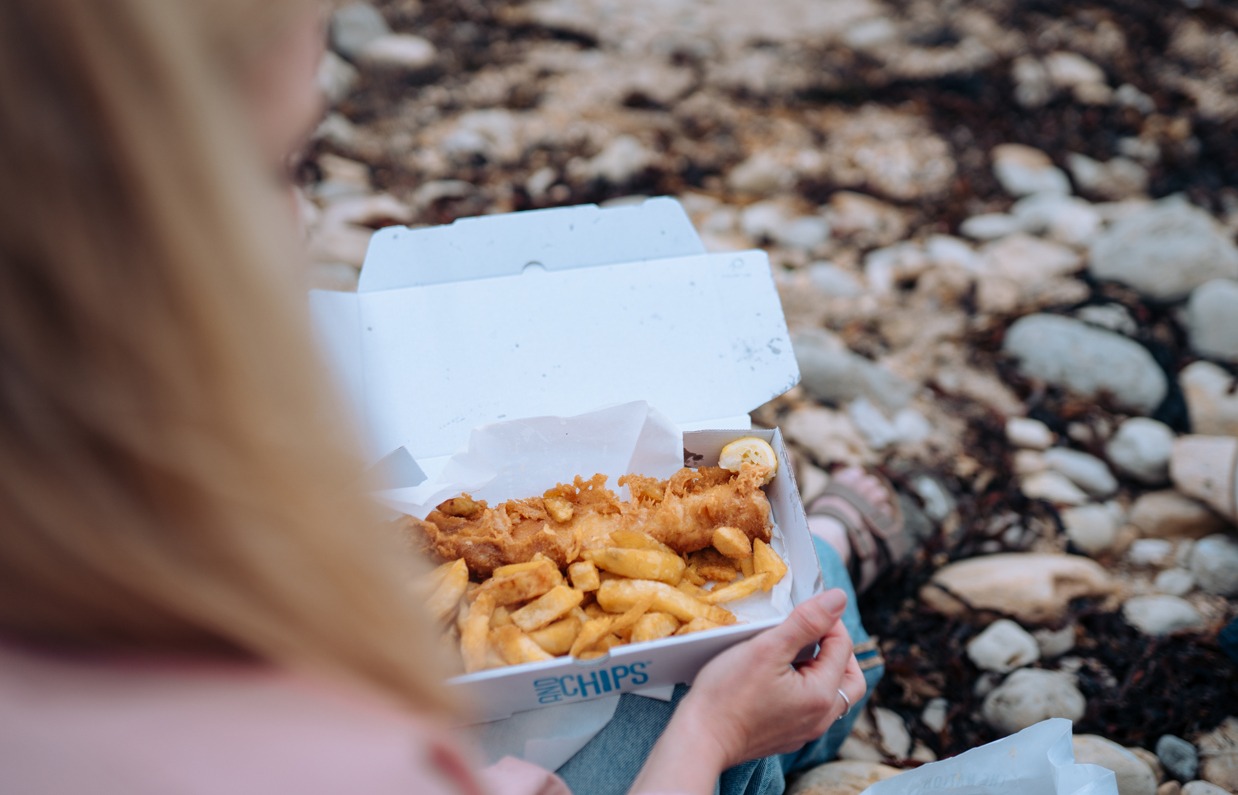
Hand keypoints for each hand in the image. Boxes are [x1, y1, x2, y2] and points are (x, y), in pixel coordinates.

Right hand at [630, 589, 865, 793]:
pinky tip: (779, 677)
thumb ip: (807, 622)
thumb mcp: (767, 647)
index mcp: (822, 696)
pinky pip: (810, 710)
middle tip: (815, 632)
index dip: (828, 620)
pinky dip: (805, 689)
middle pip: (849, 678)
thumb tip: (839, 598)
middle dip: (837, 650)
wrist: (700, 739)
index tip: (805, 608)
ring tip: (796, 653)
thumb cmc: (728, 694)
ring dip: (822, 670)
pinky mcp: (787, 737)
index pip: (843, 647)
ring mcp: (804, 732)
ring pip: (831, 696)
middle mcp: (821, 719)